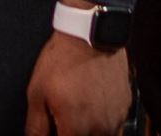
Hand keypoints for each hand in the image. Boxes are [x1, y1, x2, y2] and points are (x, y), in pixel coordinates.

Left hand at [24, 13, 131, 135]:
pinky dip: (102, 122)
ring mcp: (116, 118)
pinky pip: (115, 125)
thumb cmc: (63, 60)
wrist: (89, 35)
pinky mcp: (125, 106)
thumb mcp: (37, 93)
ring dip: (88, 131)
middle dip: (72, 132)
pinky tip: (91, 106)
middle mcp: (100, 129)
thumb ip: (36, 125)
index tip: (55, 128)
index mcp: (76, 129)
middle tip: (63, 117)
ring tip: (77, 113)